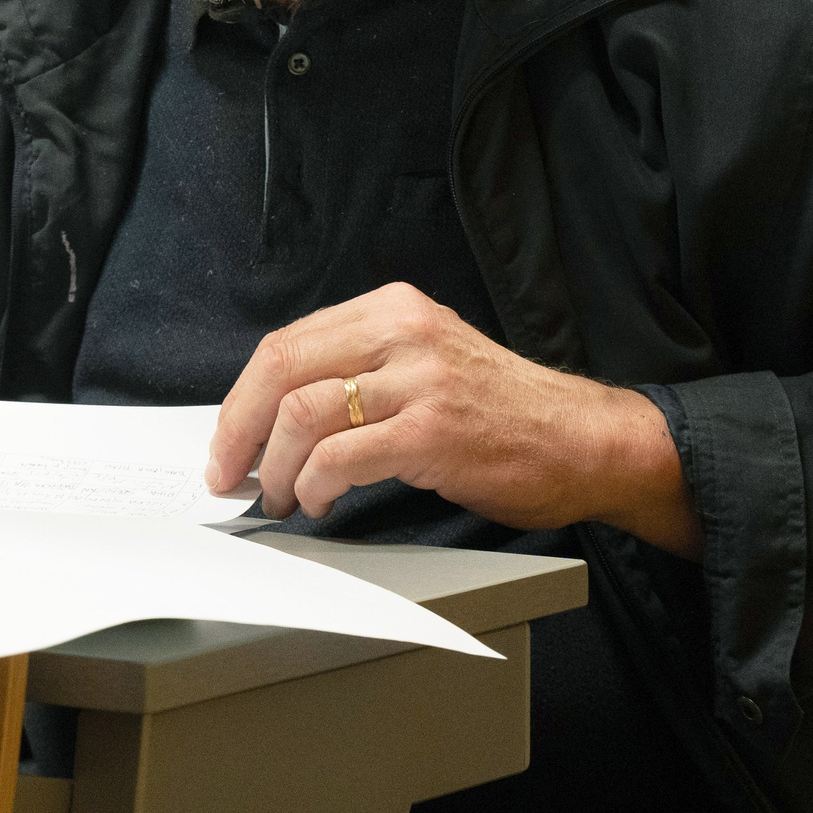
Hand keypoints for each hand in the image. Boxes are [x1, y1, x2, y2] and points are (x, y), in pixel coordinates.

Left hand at [205, 282, 699, 556]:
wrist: (584, 440)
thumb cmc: (504, 412)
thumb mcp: (427, 362)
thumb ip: (361, 369)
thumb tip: (278, 414)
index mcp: (394, 309)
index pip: (288, 342)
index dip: (242, 397)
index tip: (228, 437)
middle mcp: (403, 332)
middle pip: (281, 367)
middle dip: (239, 428)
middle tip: (229, 472)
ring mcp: (418, 381)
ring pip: (302, 414)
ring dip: (275, 467)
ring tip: (280, 496)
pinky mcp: (432, 432)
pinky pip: (339, 458)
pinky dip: (313, 486)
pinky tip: (318, 503)